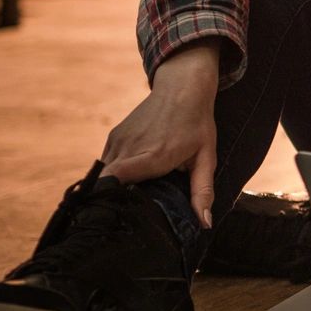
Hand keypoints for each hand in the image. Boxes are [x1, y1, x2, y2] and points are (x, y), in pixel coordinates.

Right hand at [100, 43, 219, 227]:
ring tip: (125, 199)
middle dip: (111, 199)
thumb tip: (204, 223)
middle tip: (124, 215)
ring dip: (112, 186)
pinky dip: (111, 173)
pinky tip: (126, 181)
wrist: (183, 88)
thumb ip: (202, 191)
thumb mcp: (206, 158)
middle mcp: (130, 147)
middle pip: (107, 182)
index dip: (109, 198)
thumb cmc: (197, 125)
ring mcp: (119, 139)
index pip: (115, 180)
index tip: (114, 214)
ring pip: (103, 173)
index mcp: (153, 155)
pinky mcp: (114, 135)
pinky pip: (105, 161)